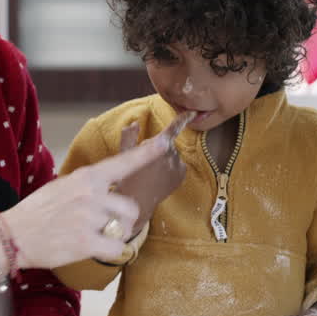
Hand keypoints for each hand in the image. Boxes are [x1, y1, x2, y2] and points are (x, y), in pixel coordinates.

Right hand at [4, 112, 190, 269]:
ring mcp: (88, 218)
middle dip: (124, 219)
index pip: (122, 163)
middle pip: (130, 207)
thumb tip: (107, 187)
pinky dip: (110, 252)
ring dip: (114, 236)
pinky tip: (93, 249)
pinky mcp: (86, 242)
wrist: (13, 235)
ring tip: (93, 236)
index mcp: (84, 178)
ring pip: (123, 229)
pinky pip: (116, 249)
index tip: (165, 143)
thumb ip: (87, 185)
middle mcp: (90, 195)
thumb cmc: (37, 212)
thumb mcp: (61, 186)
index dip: (146, 153)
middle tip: (106, 226)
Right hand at [112, 122, 188, 237]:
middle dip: (157, 147)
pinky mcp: (181, 176)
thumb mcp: (123, 154)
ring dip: (163, 158)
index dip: (183, 119)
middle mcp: (171, 154)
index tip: (192, 113)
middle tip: (143, 161)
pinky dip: (170, 168)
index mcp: (157, 145)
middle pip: (166, 143)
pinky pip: (178, 165)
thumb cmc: (127, 177)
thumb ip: (129, 136)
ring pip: (172, 155)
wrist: (136, 202)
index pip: (173, 129)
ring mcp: (178, 166)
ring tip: (150, 171)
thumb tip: (134, 123)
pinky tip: (159, 177)